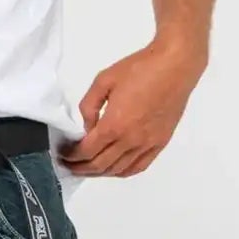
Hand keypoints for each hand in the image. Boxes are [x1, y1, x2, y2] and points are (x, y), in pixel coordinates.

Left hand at [58, 38, 205, 177]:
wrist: (174, 65)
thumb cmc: (139, 68)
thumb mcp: (103, 80)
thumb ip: (89, 106)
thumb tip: (88, 128)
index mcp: (113, 125)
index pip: (87, 151)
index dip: (72, 155)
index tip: (63, 153)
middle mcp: (130, 140)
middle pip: (100, 165)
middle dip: (80, 168)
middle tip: (69, 165)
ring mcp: (147, 144)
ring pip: (118, 170)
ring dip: (100, 173)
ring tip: (87, 169)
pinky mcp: (160, 143)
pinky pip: (138, 166)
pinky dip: (122, 172)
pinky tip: (113, 168)